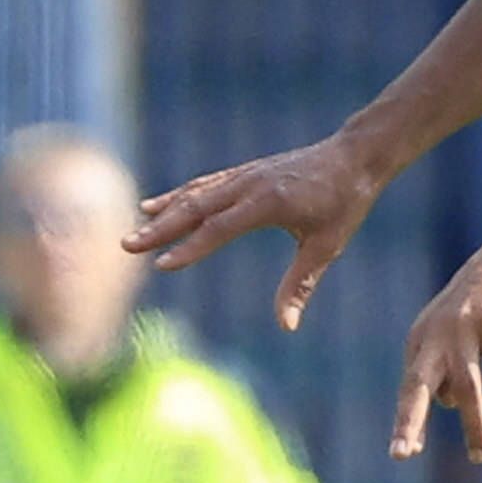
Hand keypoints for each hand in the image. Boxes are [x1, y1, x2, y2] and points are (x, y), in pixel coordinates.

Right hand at [126, 136, 385, 332]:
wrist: (354, 156)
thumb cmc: (343, 203)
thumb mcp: (326, 247)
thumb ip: (300, 285)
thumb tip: (287, 326)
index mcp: (268, 202)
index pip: (219, 229)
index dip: (189, 248)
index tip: (161, 265)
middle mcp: (249, 185)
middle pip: (196, 208)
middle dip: (160, 228)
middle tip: (128, 245)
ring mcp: (244, 176)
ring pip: (195, 194)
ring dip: (162, 212)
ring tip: (135, 229)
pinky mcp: (244, 173)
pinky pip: (204, 185)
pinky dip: (178, 196)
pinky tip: (156, 206)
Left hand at [392, 229, 481, 463]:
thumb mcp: (459, 335)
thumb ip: (447, 367)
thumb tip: (444, 403)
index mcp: (422, 340)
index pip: (411, 389)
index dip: (407, 422)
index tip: (402, 454)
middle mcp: (436, 334)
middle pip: (419, 386)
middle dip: (410, 421)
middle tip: (401, 455)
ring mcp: (464, 326)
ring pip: (467, 386)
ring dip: (473, 426)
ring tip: (479, 458)